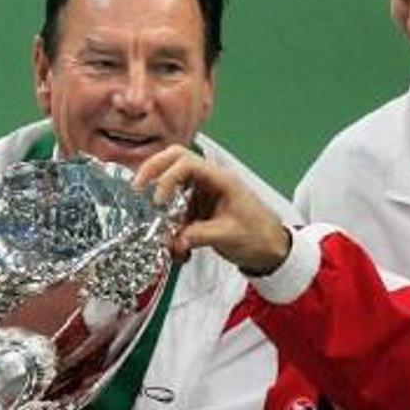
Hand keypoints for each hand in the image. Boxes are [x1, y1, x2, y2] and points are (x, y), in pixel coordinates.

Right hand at [134, 146, 291, 274]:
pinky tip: (173, 242)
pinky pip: (176, 206)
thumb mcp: (228, 236)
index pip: (186, 163)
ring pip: (172, 180)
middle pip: (175, 158)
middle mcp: (210, 180)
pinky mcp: (199, 207)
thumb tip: (174, 240)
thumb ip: (198, 236)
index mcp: (221, 179)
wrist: (272, 250)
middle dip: (153, 170)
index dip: (167, 178)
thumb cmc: (259, 236)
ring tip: (150, 215)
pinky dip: (168, 220)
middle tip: (137, 188)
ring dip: (158, 196)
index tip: (159, 201)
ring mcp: (203, 192)